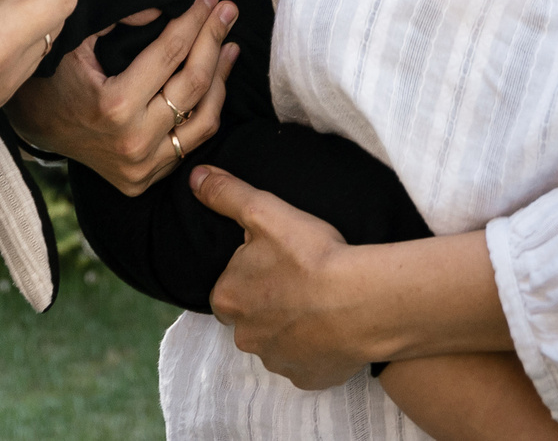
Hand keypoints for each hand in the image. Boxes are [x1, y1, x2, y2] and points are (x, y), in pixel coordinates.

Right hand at [4, 0, 236, 194]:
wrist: (34, 127)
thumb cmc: (53, 75)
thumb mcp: (76, 39)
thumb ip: (118, 19)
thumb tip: (165, 6)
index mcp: (115, 105)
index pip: (170, 52)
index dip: (193, 19)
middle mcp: (133, 141)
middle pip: (194, 84)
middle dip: (214, 39)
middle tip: (228, 10)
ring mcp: (141, 166)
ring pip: (205, 119)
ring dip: (221, 76)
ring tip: (229, 42)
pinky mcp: (144, 179)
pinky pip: (191, 143)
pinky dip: (207, 109)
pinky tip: (215, 81)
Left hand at [192, 166, 368, 390]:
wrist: (362, 302)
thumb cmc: (311, 256)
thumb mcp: (263, 211)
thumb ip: (226, 195)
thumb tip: (195, 177)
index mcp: (228, 300)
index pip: (228, 290)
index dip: (251, 275)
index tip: (277, 264)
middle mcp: (246, 338)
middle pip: (250, 320)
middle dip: (268, 306)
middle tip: (299, 283)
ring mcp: (278, 362)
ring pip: (277, 342)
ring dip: (291, 328)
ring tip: (319, 304)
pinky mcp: (308, 379)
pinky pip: (306, 364)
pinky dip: (315, 350)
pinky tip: (332, 329)